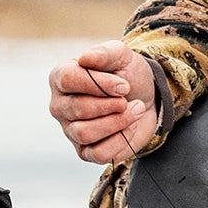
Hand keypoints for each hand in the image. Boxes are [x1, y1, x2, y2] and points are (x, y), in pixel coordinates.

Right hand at [48, 40, 158, 163]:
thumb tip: (86, 59)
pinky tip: (129, 127)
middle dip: (111, 105)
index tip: (124, 86)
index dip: (99, 84)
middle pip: (78, 109)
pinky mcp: (85, 152)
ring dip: (118, 122)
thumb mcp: (121, 56)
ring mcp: (70, 130)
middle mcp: (60, 105)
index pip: (68, 80)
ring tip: (135, 110)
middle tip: (128, 99)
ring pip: (85, 133)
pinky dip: (120, 141)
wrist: (147, 99)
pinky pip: (98, 154)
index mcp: (61, 77)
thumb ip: (104, 53)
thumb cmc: (127, 75)